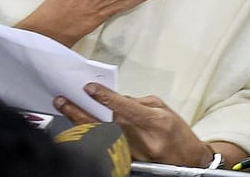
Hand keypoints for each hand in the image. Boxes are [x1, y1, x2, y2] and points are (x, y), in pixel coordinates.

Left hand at [54, 83, 215, 166]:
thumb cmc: (177, 133)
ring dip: (80, 122)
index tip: (90, 88)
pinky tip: (80, 127)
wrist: (185, 159)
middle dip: (80, 111)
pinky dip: (91, 135)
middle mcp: (140, 138)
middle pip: (104, 123)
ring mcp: (131, 153)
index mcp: (154, 121)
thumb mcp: (163, 109)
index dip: (105, 97)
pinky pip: (104, 145)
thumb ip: (139, 103)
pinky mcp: (125, 161)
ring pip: (100, 135)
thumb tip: (117, 99)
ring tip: (66, 109)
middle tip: (64, 100)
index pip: (124, 107)